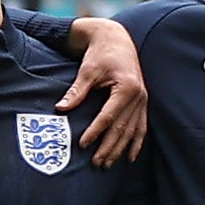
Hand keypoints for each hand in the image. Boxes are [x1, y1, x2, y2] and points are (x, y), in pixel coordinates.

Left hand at [63, 14, 150, 164]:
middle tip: (96, 163)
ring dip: (121, 149)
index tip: (82, 144)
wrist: (116, 40)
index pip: (109, 116)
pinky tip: (130, 157)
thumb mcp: (87, 70)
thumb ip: (77, 91)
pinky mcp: (142, 102)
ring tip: (108, 164)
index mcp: (126, 87)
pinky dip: (136, 142)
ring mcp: (143, 100)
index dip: (95, 132)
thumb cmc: (101, 54)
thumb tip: (61, 108)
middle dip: (109, 148)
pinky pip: (142, 126)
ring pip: (133, 131)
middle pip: (122, 128)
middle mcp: (139, 95)